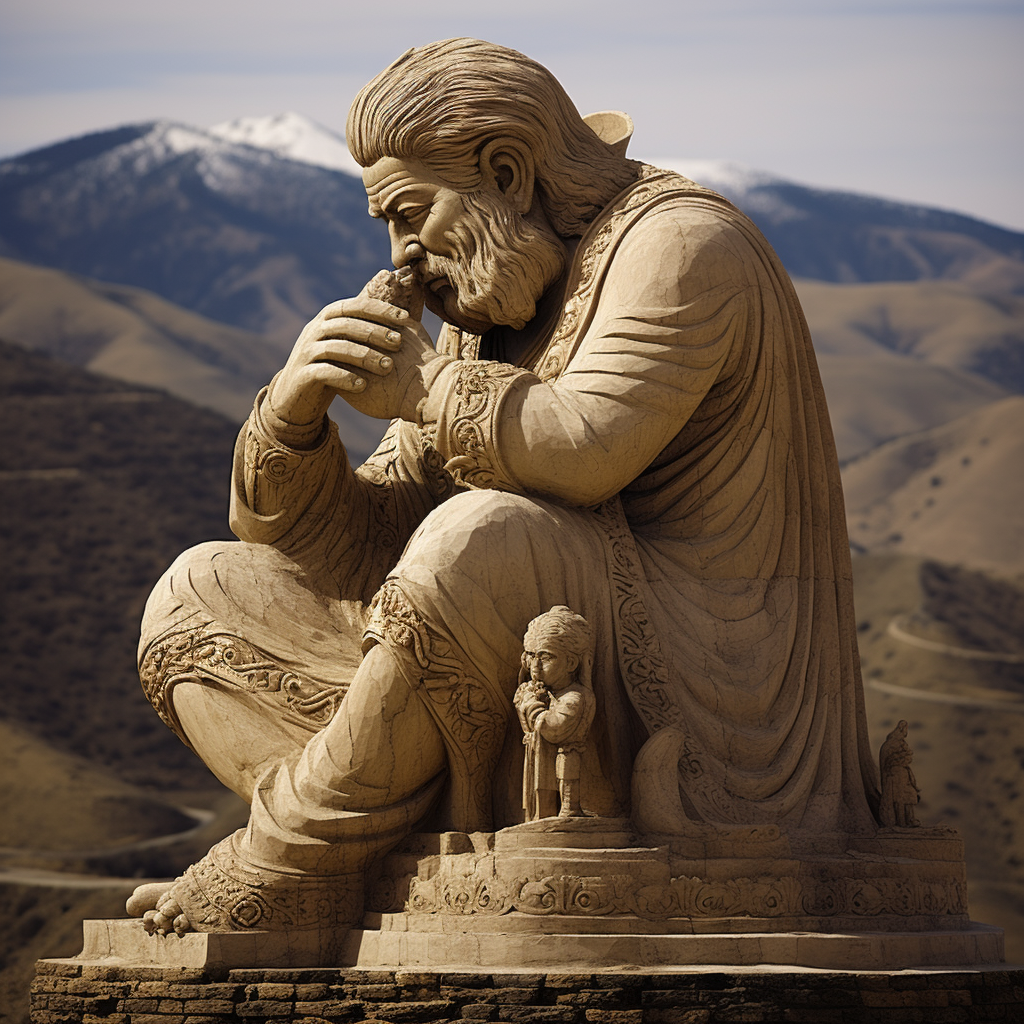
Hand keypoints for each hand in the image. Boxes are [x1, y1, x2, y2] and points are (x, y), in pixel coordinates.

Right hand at [267, 284, 440, 428]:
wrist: (296, 397)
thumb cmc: (331, 368)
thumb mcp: (346, 346)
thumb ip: (364, 332)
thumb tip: (402, 317)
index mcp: (327, 319)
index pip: (355, 306)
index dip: (380, 309)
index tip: (405, 318)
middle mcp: (314, 330)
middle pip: (346, 325)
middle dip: (375, 332)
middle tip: (399, 343)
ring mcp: (306, 352)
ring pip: (337, 348)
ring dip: (365, 356)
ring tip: (388, 367)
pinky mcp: (302, 374)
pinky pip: (324, 372)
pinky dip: (345, 378)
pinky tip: (364, 386)